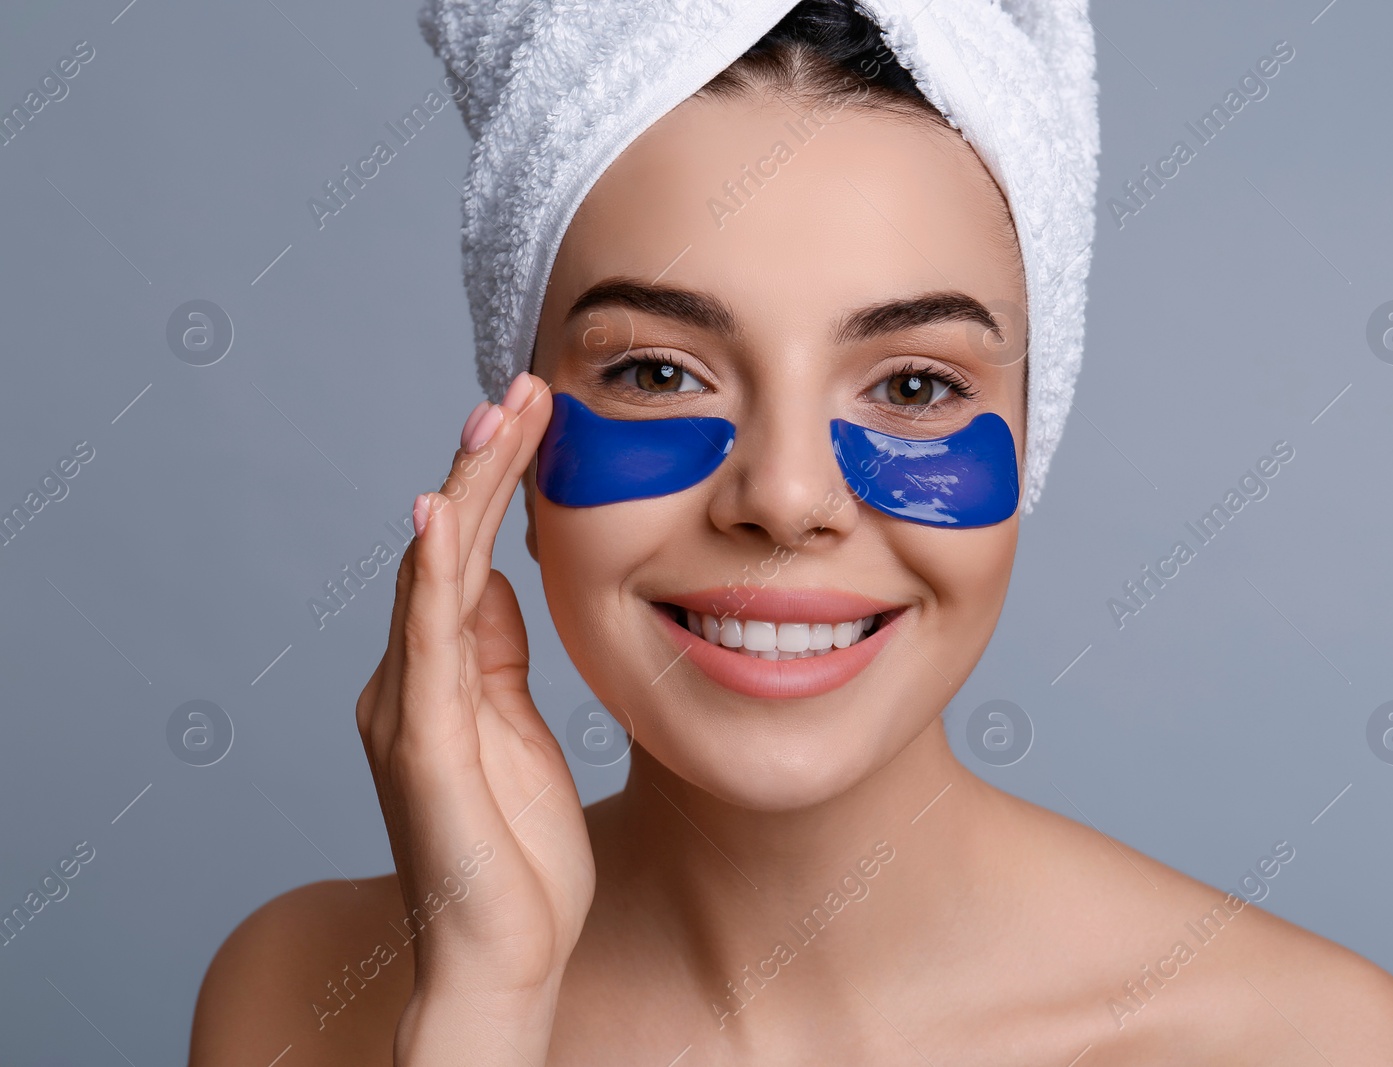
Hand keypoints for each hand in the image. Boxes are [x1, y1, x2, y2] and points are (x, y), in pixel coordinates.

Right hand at [354, 374, 591, 1063]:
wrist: (504, 958)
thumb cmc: (516, 855)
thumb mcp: (516, 732)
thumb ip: (494, 657)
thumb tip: (493, 581)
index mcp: (436, 678)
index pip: (465, 559)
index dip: (494, 486)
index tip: (535, 418)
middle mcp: (406, 682)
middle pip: (443, 549)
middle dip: (482, 466)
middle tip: (523, 390)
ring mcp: (406, 709)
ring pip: (432, 576)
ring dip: (465, 490)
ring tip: (497, 416)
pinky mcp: (421, 742)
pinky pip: (426, 643)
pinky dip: (433, 573)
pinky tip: (441, 513)